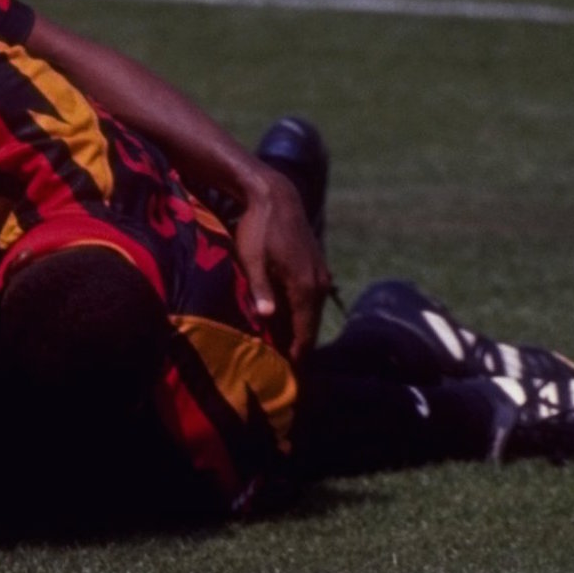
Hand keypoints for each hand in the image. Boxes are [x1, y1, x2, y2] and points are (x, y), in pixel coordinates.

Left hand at [232, 172, 332, 362]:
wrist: (275, 196)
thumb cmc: (258, 229)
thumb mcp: (252, 260)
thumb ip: (261, 291)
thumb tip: (266, 318)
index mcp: (305, 288)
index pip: (304, 333)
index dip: (297, 355)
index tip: (289, 376)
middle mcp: (319, 285)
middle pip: (310, 326)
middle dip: (298, 346)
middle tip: (284, 368)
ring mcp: (321, 274)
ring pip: (312, 311)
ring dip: (299, 328)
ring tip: (284, 347)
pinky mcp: (317, 266)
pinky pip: (311, 298)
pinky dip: (301, 311)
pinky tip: (286, 317)